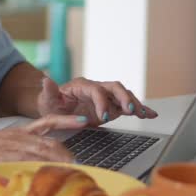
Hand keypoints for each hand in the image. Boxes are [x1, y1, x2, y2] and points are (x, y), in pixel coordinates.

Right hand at [0, 125, 76, 169]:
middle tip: (77, 166)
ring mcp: (14, 147)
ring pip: (43, 154)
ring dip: (57, 164)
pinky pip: (28, 163)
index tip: (83, 121)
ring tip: (69, 173)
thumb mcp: (4, 141)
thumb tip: (42, 161)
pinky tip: (47, 176)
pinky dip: (39, 169)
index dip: (66, 120)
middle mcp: (20, 137)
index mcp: (21, 131)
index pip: (48, 122)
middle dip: (66, 155)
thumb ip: (22, 148)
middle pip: (51, 144)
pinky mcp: (6, 157)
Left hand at [35, 76, 157, 123]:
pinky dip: (139, 109)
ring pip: (123, 95)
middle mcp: (96, 89)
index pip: (95, 90)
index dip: (101, 101)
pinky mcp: (110, 107)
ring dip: (134, 103)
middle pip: (114, 87)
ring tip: (144, 114)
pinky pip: (126, 106)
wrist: (55, 111)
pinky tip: (150, 114)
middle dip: (123, 97)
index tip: (103, 116)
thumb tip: (45, 79)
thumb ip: (49, 92)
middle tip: (129, 111)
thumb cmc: (51, 105)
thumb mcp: (47, 100)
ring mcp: (105, 98)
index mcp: (81, 86)